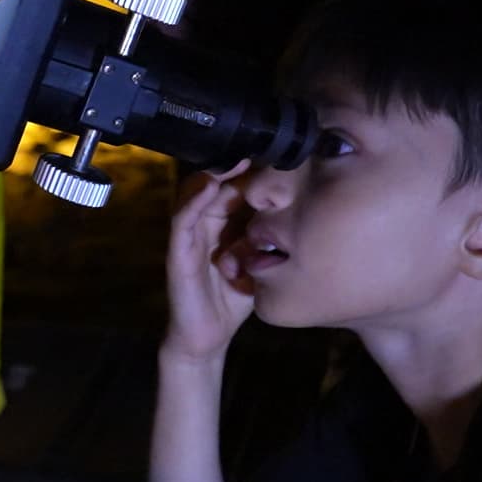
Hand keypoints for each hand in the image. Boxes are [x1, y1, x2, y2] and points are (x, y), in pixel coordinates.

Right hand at [163, 161, 253, 363]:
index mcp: (223, 223)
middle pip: (216, 182)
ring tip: (234, 157)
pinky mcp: (178, 252)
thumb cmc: (233, 297)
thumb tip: (302, 214)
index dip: (250, 169)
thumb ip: (272, 237)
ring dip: (213, 174)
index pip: (234, 186)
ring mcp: (188, 236)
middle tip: (256, 144)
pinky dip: (194, 200)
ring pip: (195, 193)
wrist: (207, 337)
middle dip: (234, 164)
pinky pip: (183, 220)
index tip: (272, 151)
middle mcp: (204, 224)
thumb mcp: (260, 260)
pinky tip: (209, 186)